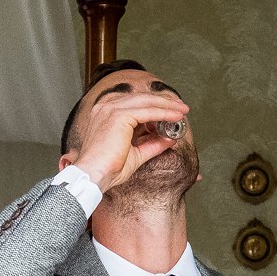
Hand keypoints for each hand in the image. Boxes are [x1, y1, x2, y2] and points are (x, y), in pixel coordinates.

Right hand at [66, 88, 188, 189]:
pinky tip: (175, 117)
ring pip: (147, 102)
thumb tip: (170, 138)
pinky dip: (163, 113)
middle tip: (182, 108)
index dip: (157, 105)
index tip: (173, 111)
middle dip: (165, 102)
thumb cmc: (109, 168)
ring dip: (167, 106)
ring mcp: (111, 109)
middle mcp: (107, 107)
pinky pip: (147, 111)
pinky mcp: (118, 116)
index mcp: (107, 113)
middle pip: (143, 98)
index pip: (137, 103)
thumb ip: (152, 144)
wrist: (94, 177)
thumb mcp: (136, 154)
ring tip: (182, 111)